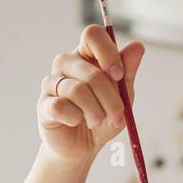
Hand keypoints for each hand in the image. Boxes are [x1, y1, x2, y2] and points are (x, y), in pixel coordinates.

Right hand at [37, 24, 144, 166]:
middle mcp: (66, 64)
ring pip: (78, 90)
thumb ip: (128, 72)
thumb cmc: (103, 117)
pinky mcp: (44, 104)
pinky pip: (61, 106)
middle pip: (91, 71)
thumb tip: (138, 46)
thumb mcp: (123, 96)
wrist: (83, 147)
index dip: (108, 53)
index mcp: (86, 56)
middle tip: (117, 117)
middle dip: (110, 99)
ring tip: (98, 122)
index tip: (119, 75)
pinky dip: (76, 118)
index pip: (92, 35)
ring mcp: (52, 83)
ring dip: (96, 112)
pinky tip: (77, 122)